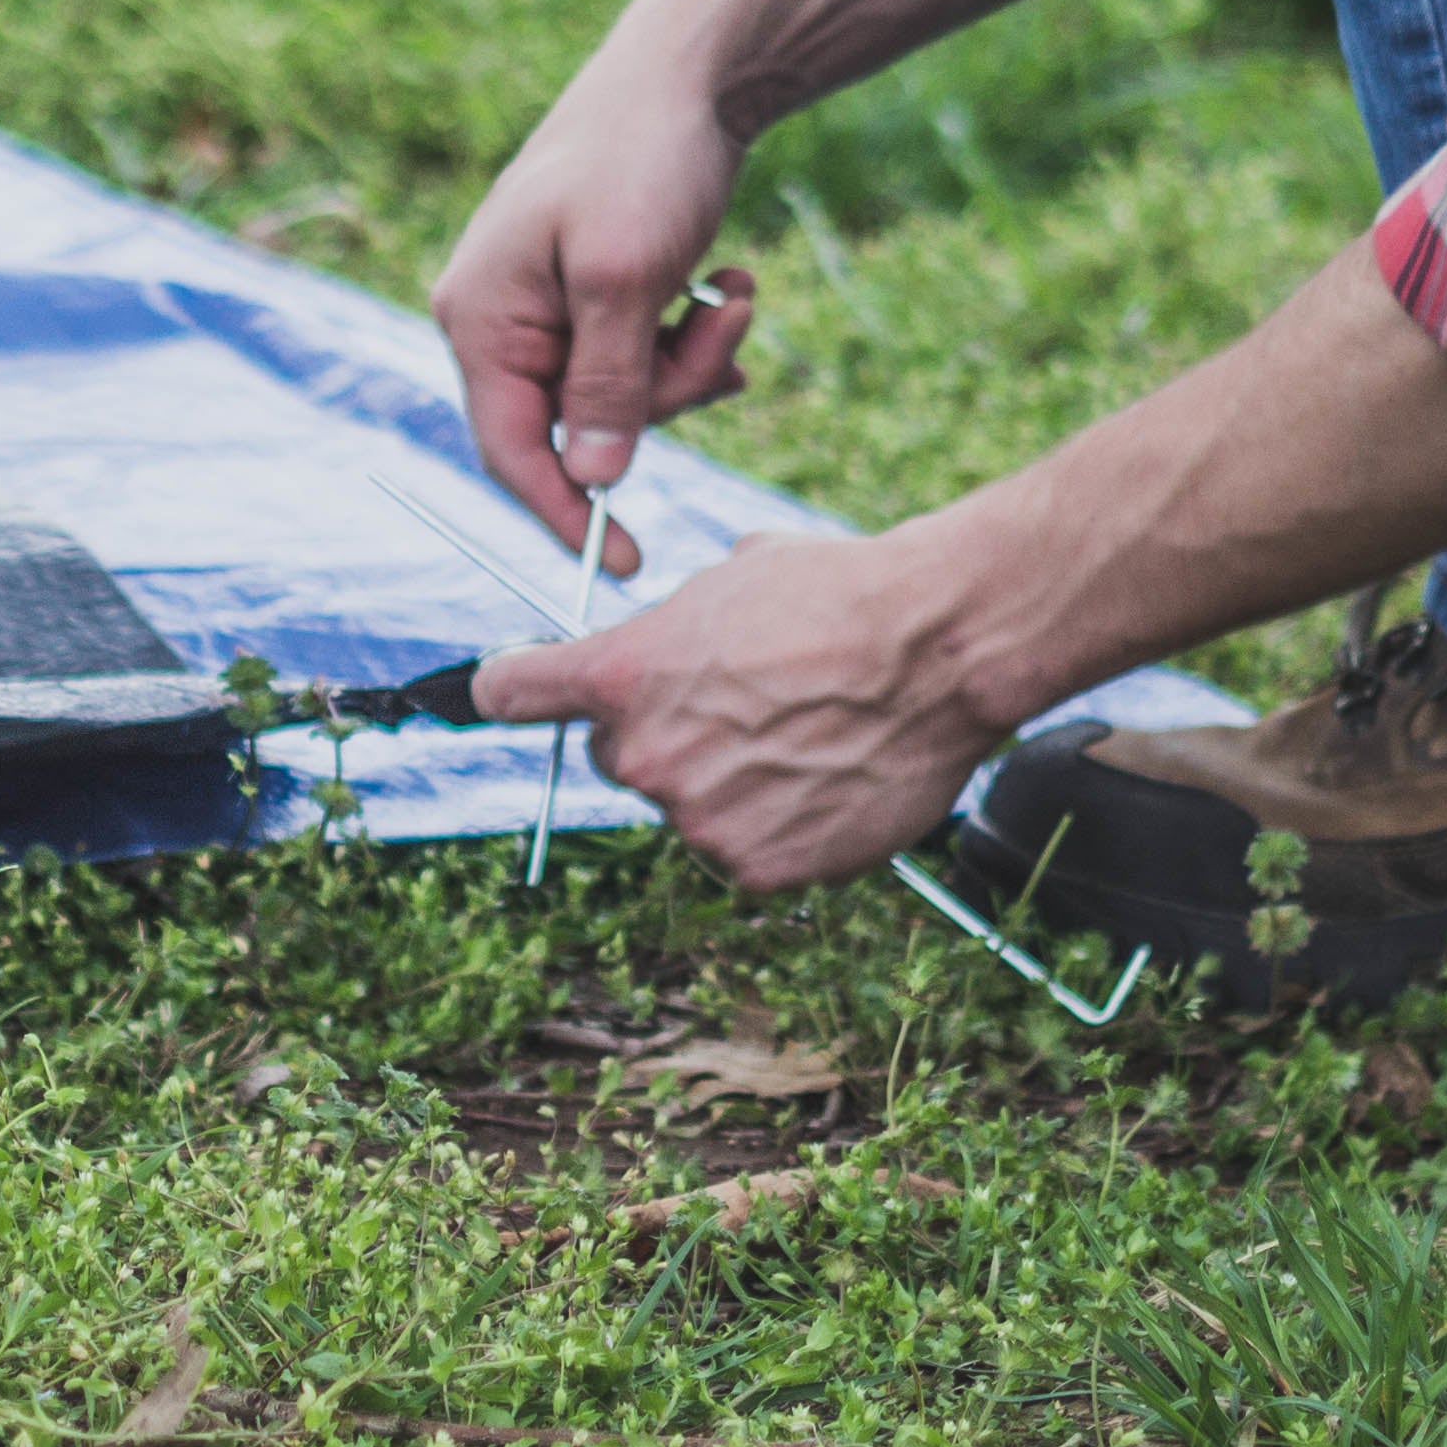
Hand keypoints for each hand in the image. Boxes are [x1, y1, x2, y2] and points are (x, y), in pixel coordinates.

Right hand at [427, 80, 759, 576]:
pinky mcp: (595, 293)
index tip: (624, 564)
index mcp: (481, 316)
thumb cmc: (644, 158)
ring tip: (729, 292)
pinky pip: (643, 356)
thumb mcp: (627, 280)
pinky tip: (722, 286)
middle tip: (720, 332)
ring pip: (625, 394)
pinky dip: (692, 334)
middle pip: (580, 425)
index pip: (510, 450)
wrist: (690, 70)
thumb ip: (607, 386)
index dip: (564, 514)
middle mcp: (502, 318)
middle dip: (665, 393)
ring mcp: (548, 306)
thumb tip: (589, 480)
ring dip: (691, 358)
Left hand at [466, 530, 1014, 891]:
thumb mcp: (731, 578)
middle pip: (620, 757)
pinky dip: (778, 828)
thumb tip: (665, 638)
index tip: (506, 689)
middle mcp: (647, 754)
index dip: (510, 688)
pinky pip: (746, 852)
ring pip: (688, 807)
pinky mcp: (758, 868)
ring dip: (726, 784)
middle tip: (740, 707)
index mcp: (623, 674)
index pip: (512, 693)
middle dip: (663, 735)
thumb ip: (671, 626)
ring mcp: (700, 820)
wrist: (941, 649)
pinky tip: (826, 781)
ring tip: (805, 739)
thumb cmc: (842, 594)